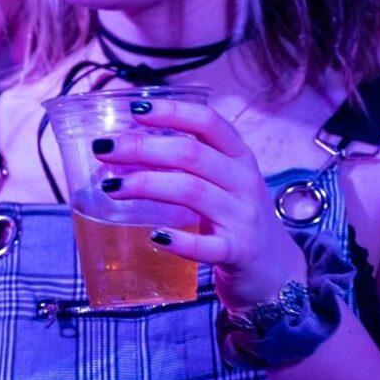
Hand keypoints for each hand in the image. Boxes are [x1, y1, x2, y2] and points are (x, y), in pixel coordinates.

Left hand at [92, 98, 305, 310]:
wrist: (275, 270)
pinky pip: (207, 245)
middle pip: (190, 154)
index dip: (172, 111)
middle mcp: (244, 181)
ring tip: (112, 188)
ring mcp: (243, 217)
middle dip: (142, 147)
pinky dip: (180, 241)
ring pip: (192, 191)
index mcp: (239, 157)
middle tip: (104, 150)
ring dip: (147, 185)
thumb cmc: (236, 217)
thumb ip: (190, 163)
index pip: (208, 122)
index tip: (135, 109)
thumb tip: (127, 146)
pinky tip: (154, 236)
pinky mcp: (238, 253)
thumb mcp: (225, 181)